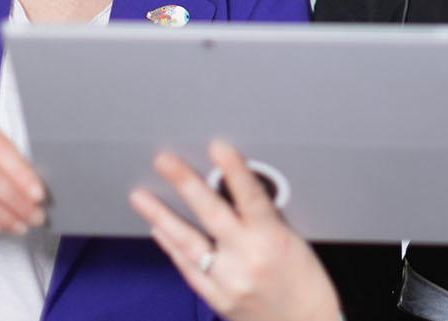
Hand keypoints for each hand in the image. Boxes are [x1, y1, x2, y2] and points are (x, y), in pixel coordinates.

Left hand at [129, 139, 339, 320]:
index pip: (252, 197)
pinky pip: (188, 269)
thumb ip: (264, 218)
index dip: (235, 171)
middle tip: (164, 160)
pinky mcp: (216, 299)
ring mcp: (228, 282)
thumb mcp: (294, 241)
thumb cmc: (307, 284)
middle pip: (211, 215)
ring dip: (162, 216)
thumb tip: (237, 189)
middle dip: (186, 184)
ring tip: (141, 196)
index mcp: (273, 240)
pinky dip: (172, 247)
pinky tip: (159, 229)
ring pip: (188, 244)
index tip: (219, 147)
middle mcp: (247, 260)